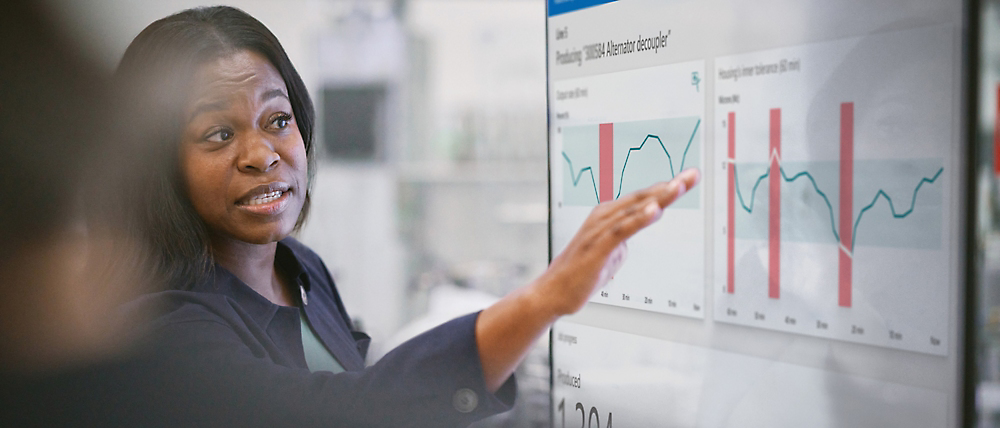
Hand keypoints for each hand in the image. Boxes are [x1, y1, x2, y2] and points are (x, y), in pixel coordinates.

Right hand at [536, 168, 700, 315]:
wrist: (553, 293)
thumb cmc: (579, 275)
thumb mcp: (609, 254)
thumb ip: (621, 243)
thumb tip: (630, 242)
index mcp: (608, 217)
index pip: (643, 198)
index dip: (667, 188)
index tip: (689, 178)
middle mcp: (604, 217)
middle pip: (642, 197)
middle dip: (670, 186)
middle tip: (693, 174)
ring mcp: (599, 230)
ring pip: (634, 209)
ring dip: (658, 197)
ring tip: (679, 186)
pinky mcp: (598, 246)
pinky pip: (622, 230)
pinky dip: (639, 219)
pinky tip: (654, 210)